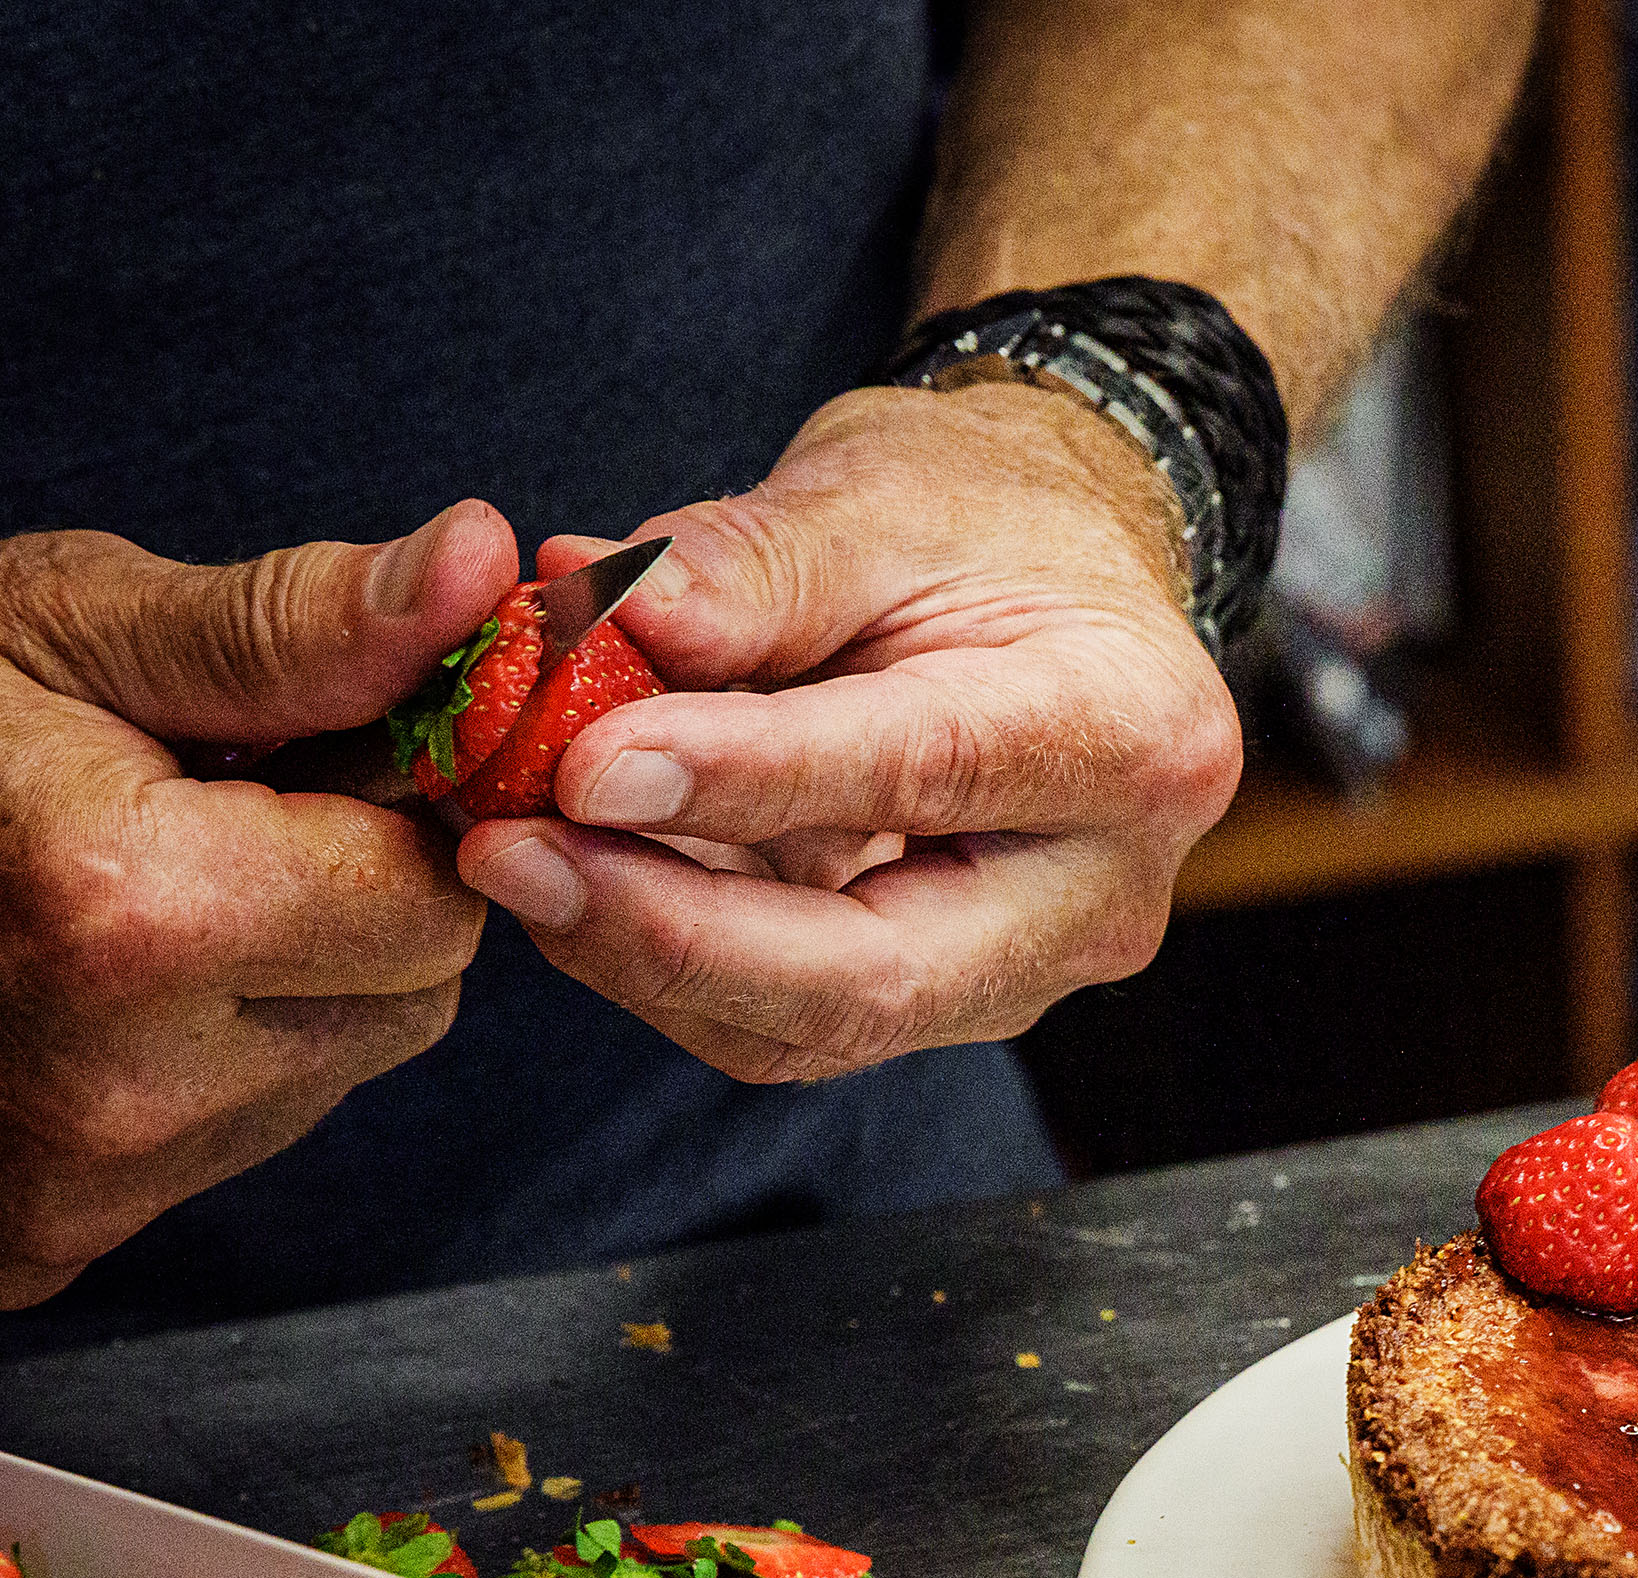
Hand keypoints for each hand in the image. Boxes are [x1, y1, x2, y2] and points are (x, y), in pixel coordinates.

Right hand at [0, 502, 516, 1306]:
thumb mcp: (66, 627)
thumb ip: (290, 627)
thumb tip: (479, 570)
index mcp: (124, 919)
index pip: (433, 891)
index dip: (392, 803)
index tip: (301, 747)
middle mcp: (119, 1088)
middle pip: (409, 991)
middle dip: (349, 889)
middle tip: (194, 810)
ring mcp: (81, 1188)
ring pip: (338, 1064)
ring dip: (287, 972)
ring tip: (124, 890)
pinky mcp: (50, 1243)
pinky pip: (240, 1135)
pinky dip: (209, 1053)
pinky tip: (96, 980)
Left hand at [460, 381, 1242, 1082]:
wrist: (1054, 587)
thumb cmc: (983, 520)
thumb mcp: (876, 494)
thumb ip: (751, 566)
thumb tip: (602, 610)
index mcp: (1127, 734)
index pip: (924, 775)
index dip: (745, 782)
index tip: (585, 764)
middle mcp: (1101, 891)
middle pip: (877, 973)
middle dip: (671, 933)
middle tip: (510, 856)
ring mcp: (1027, 968)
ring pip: (816, 1024)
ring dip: (642, 952)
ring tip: (512, 852)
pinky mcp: (947, 997)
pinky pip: (790, 1017)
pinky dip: (666, 954)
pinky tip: (578, 874)